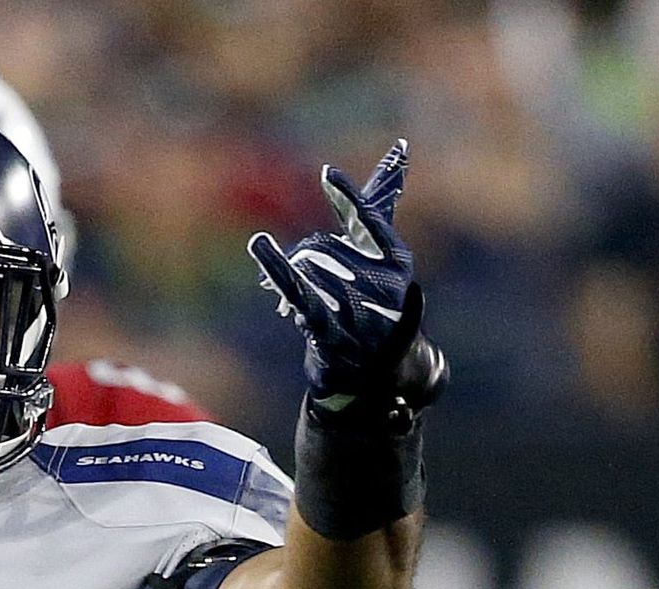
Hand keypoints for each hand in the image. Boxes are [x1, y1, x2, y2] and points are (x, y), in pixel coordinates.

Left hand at [248, 141, 446, 412]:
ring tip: (295, 293)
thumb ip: (375, 212)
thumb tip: (397, 152)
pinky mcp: (328, 331)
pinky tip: (260, 244)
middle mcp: (383, 284)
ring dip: (292, 274)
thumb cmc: (372, 303)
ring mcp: (358, 310)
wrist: (377, 365)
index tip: (327, 173)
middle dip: (305, 254)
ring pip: (309, 268)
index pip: (368, 219)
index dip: (348, 197)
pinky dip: (279, 269)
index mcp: (396, 260)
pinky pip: (297, 293)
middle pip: (325, 246)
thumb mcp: (378, 256)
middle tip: (302, 272)